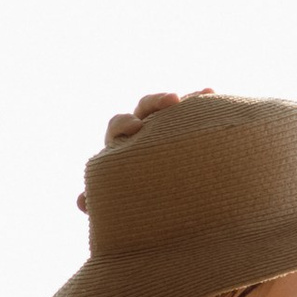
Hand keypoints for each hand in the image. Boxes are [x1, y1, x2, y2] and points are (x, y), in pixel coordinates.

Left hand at [81, 87, 212, 206]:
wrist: (160, 202)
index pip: (118, 125)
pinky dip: (204, 103)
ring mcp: (167, 129)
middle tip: (172, 100)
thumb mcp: (119, 199)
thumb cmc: (135, 199)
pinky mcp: (187, 130)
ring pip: (174, 107)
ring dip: (188, 99)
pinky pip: (196, 113)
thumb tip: (81, 201)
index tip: (134, 127)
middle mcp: (144, 131)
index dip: (124, 123)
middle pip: (145, 107)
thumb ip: (101, 200)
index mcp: (123, 144)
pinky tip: (214, 95)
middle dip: (157, 101)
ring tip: (205, 93)